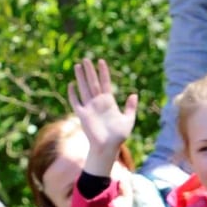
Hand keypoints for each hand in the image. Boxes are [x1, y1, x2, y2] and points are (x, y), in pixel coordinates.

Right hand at [67, 59, 138, 173]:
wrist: (108, 148)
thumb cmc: (119, 136)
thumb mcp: (128, 120)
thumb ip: (131, 107)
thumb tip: (134, 94)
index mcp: (109, 102)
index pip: (105, 83)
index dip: (103, 72)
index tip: (101, 61)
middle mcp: (98, 103)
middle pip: (93, 83)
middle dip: (90, 71)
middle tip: (86, 58)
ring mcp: (89, 108)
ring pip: (84, 89)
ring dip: (80, 78)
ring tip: (78, 66)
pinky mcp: (82, 115)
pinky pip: (76, 102)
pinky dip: (73, 94)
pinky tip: (71, 84)